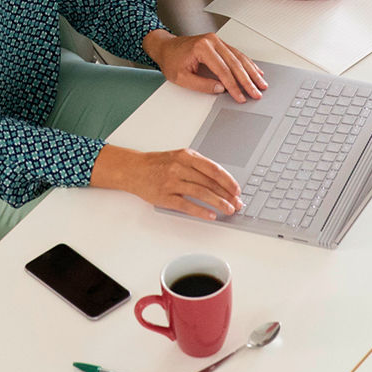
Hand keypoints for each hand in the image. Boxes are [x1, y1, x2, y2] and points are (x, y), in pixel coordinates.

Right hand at [91, 145, 241, 219]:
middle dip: (227, 194)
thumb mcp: (179, 157)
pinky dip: (201, 211)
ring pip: (201, 193)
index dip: (228, 180)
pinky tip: (210, 215)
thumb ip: (198, 166)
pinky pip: (186, 205)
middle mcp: (180, 167)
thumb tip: (221, 181)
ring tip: (228, 210)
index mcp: (187, 156)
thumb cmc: (158, 164)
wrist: (134, 169)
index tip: (237, 190)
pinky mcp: (164, 196)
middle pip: (210, 182)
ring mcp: (172, 182)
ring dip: (218, 203)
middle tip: (237, 203)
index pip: (213, 169)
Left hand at [143, 29, 266, 102]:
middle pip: (235, 63)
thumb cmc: (171, 60)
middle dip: (247, 80)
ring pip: (239, 58)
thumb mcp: (182, 77)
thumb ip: (202, 84)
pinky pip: (236, 54)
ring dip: (251, 72)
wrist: (165, 47)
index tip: (240, 96)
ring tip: (261, 83)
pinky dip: (247, 64)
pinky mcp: (219, 44)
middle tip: (256, 92)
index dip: (233, 86)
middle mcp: (212, 42)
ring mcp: (217, 41)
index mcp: (203, 48)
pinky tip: (255, 71)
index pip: (223, 70)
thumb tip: (221, 89)